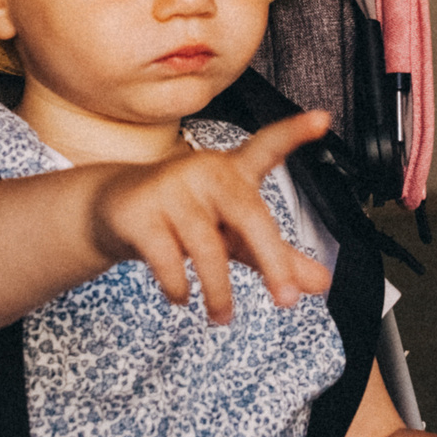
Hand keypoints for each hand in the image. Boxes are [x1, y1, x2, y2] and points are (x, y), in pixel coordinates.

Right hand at [87, 112, 332, 324]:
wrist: (114, 209)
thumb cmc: (186, 218)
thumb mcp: (235, 236)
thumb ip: (277, 256)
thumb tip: (321, 283)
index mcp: (234, 172)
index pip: (267, 147)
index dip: (294, 133)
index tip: (323, 119)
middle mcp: (205, 172)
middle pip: (248, 213)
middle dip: (273, 260)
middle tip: (288, 300)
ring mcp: (171, 189)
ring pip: (206, 247)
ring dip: (219, 291)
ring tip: (222, 317)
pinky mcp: (140, 213)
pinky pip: (167, 259)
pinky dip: (178, 287)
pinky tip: (180, 296)